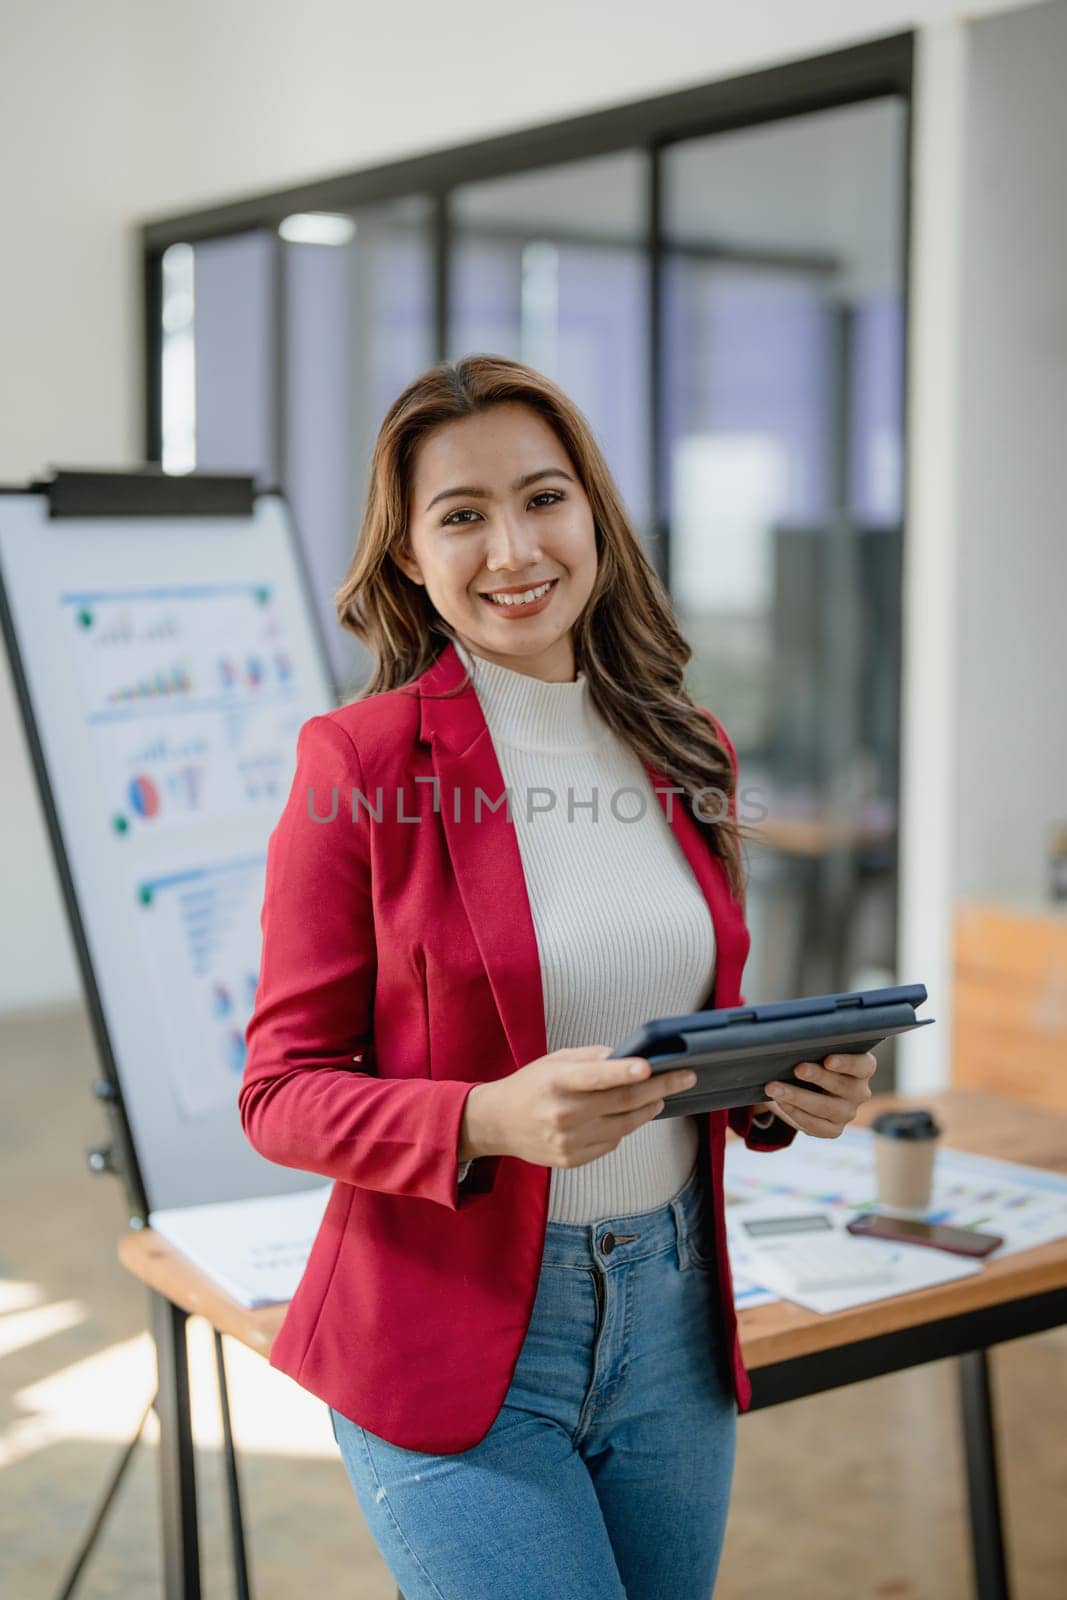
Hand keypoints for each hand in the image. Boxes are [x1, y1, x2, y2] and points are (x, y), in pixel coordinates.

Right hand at [461, 1047, 696, 1168]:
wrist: (497, 1123)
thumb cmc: (531, 1085)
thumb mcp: (555, 1060)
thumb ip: (592, 1058)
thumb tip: (630, 1058)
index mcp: (557, 1081)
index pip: (596, 1076)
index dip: (624, 1072)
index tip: (650, 1067)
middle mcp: (563, 1113)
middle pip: (623, 1102)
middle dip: (660, 1088)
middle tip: (686, 1077)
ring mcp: (568, 1140)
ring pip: (624, 1125)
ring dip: (648, 1109)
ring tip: (661, 1096)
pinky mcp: (572, 1159)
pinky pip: (612, 1142)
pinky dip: (623, 1127)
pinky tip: (626, 1115)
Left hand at [760, 1052, 876, 1137]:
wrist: (806, 1087)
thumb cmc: (813, 1059)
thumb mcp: (817, 1051)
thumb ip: (814, 1046)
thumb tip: (791, 1041)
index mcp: (863, 1068)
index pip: (863, 1065)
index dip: (847, 1063)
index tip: (828, 1060)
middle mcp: (859, 1092)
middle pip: (842, 1086)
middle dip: (817, 1077)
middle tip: (797, 1069)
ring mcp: (848, 1113)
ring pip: (825, 1108)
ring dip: (797, 1097)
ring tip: (774, 1087)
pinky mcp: (833, 1130)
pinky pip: (815, 1124)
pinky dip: (795, 1112)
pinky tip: (780, 1102)